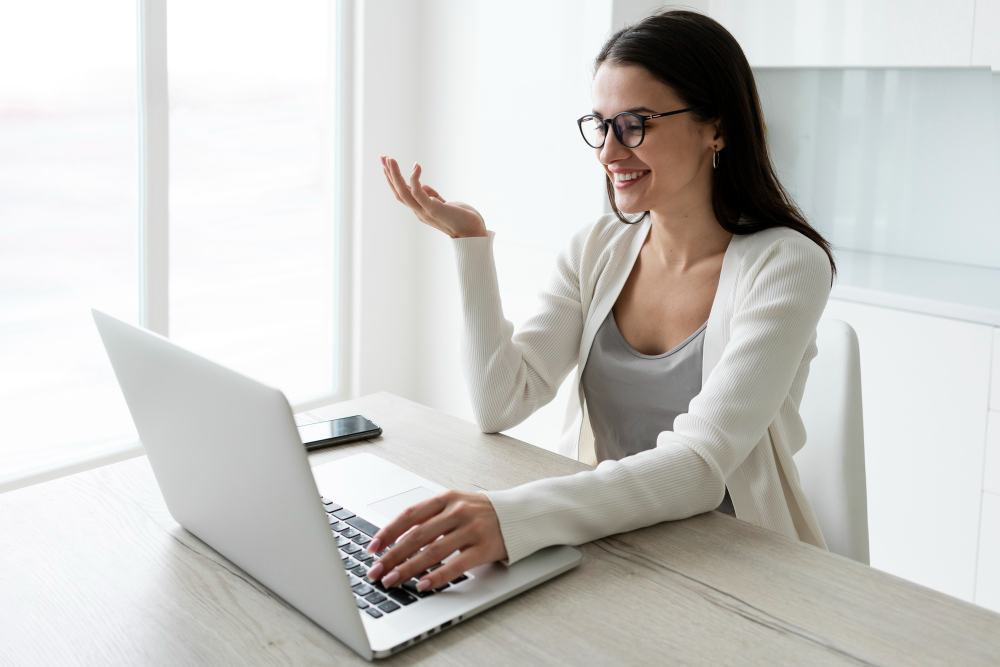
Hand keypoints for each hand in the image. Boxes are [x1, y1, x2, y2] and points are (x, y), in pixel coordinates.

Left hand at [364, 489, 507, 591]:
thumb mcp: (455, 505)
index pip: (409, 515)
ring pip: (432, 551)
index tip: (372, 548)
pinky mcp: (484, 548)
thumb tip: (395, 540)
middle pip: (417, 535)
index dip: (388, 532)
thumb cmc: (482, 512)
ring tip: (392, 581)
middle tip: (376, 571)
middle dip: (392, 556)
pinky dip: (437, 576)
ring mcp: (472, 530)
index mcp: (447, 498)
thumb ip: (430, 518)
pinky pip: (456, 565)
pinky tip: (422, 585)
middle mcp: (458, 512)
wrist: (520, 514)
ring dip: (408, 568)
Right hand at [380, 155, 487, 238]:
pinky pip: (418, 193)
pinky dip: (415, 179)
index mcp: (420, 210)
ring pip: (404, 192)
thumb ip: (432, 196)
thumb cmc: (461, 218)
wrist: (474, 232)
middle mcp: (419, 212)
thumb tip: (422, 186)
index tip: (387, 164)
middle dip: (389, 174)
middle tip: (382, 157)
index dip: (393, 180)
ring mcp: (425, 212)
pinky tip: (416, 166)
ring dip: (395, 175)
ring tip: (391, 159)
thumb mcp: (443, 204)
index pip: (402, 194)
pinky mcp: (433, 210)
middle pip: (398, 192)